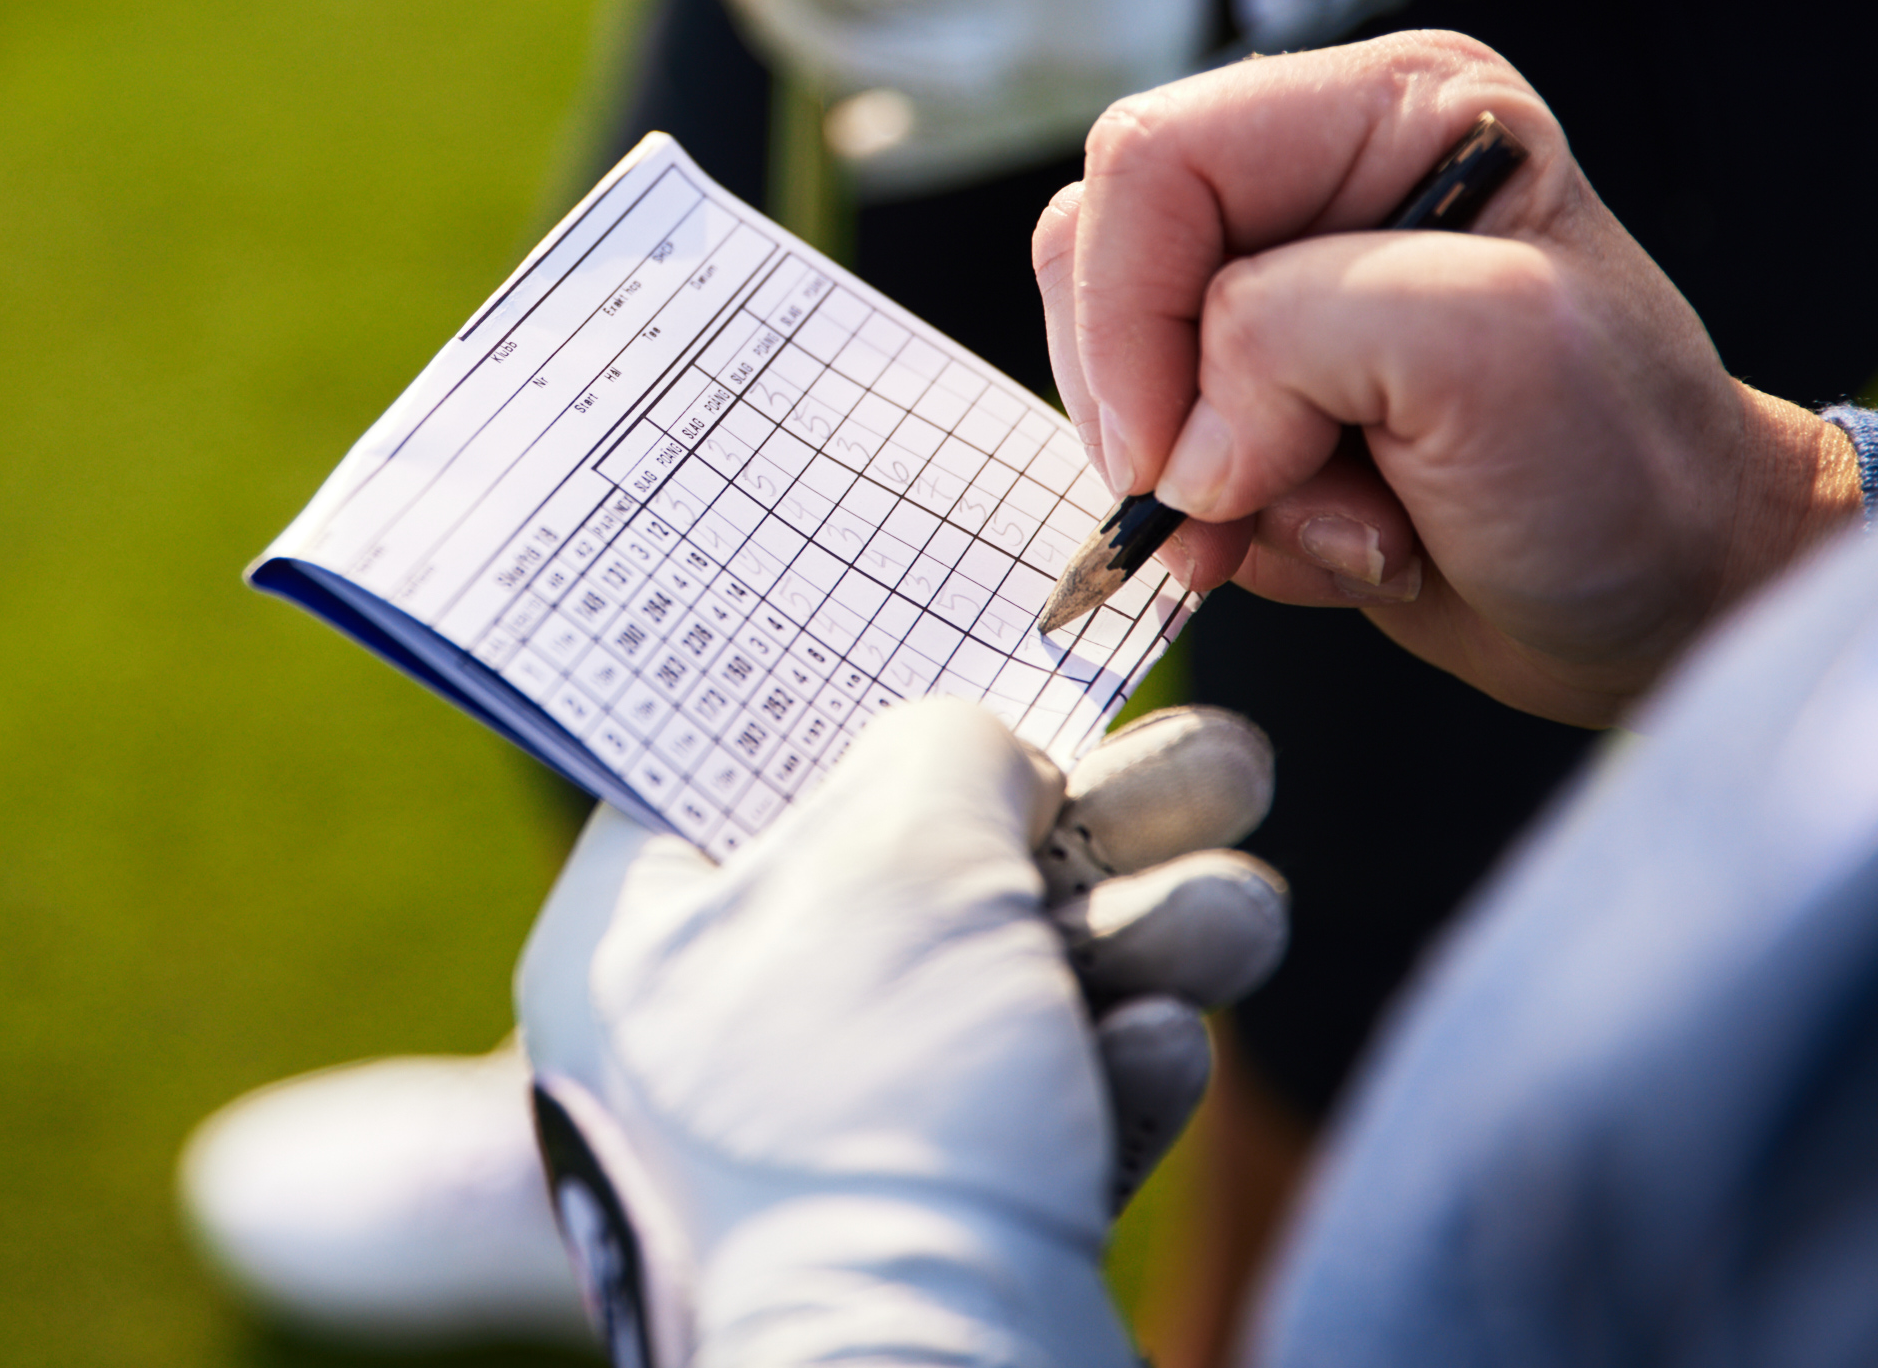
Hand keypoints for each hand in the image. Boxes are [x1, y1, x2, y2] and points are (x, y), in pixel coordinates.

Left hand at [514, 699, 1281, 1367]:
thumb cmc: (874, 1106)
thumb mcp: (903, 857)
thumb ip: (940, 749)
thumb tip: (977, 747)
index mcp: (632, 939)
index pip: (745, 769)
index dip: (879, 698)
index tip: (992, 645)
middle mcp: (712, 1037)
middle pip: (916, 873)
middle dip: (1087, 816)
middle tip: (1224, 759)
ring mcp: (829, 1143)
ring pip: (1003, 988)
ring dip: (1141, 931)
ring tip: (1244, 910)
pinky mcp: (938, 1231)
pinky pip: (1036, 1110)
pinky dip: (1114, 1067)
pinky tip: (1172, 1045)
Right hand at [1033, 31, 1861, 724]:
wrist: (1674, 598)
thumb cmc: (1629, 466)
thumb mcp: (1495, 353)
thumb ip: (1300, 339)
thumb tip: (1185, 448)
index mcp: (1382, 110)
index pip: (1151, 160)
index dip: (1128, 311)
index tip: (1176, 460)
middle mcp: (1318, 180)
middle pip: (1102, 256)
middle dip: (1164, 410)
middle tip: (1262, 501)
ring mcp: (1280, 292)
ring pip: (1110, 365)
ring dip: (1204, 484)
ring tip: (1348, 525)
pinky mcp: (1257, 394)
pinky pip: (1151, 450)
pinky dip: (1221, 526)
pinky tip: (1337, 541)